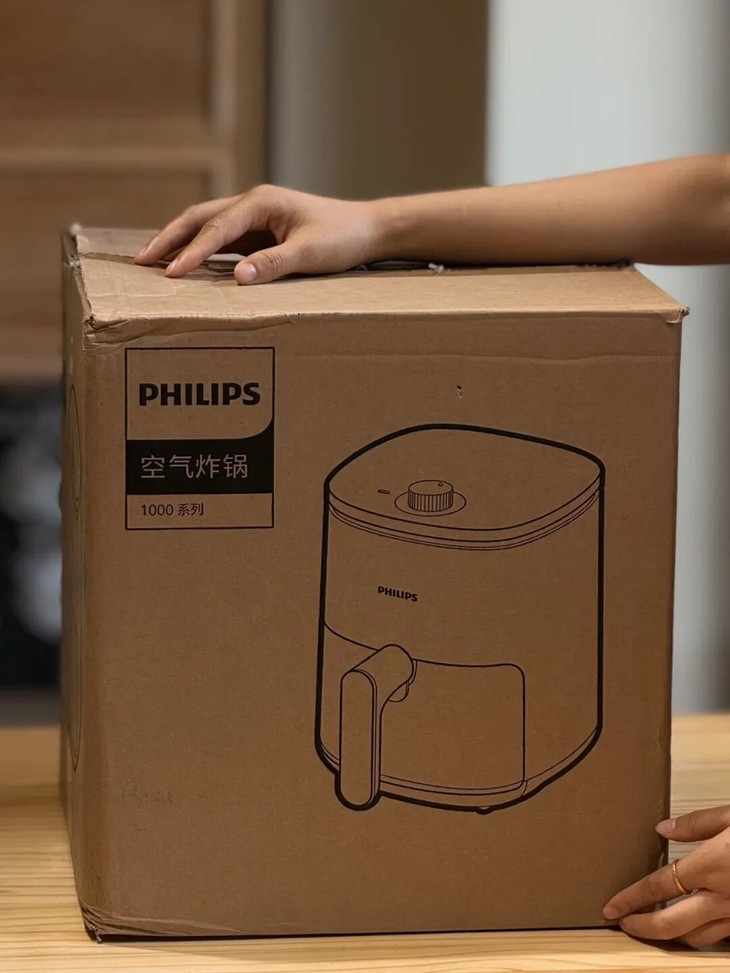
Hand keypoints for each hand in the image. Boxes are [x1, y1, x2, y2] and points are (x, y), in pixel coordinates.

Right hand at [134, 185, 384, 283]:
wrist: (369, 230)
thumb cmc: (343, 238)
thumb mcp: (309, 254)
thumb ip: (273, 265)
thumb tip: (237, 278)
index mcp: (261, 202)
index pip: (215, 229)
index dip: (191, 252)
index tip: (170, 274)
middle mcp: (253, 204)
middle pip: (199, 218)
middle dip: (169, 239)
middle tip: (140, 261)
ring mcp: (256, 217)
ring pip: (207, 225)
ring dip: (180, 242)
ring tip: (153, 261)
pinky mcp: (261, 232)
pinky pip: (222, 239)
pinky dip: (201, 250)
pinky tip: (187, 264)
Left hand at [603, 805, 729, 947]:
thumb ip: (697, 823)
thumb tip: (662, 829)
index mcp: (712, 865)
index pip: (658, 887)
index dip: (631, 898)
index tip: (611, 907)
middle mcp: (724, 896)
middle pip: (672, 924)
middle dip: (643, 927)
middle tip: (624, 925)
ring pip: (698, 937)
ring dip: (671, 935)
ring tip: (653, 926)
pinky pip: (723, 937)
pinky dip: (703, 935)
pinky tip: (694, 926)